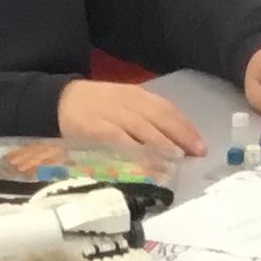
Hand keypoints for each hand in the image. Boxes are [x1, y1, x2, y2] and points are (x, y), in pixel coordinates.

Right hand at [58, 78, 205, 154]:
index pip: (166, 109)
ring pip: (142, 128)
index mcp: (136, 95)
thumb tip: (174, 144)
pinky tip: (148, 164)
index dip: (185, 126)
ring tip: (178, 158)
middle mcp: (127, 102)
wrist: (60, 100)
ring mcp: (111, 115)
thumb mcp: (123, 107)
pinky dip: (135, 152)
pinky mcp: (96, 129)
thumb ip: (145, 121)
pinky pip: (120, 141)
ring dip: (162, 144)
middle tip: (196, 153)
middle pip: (159, 118)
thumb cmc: (96, 109)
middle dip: (180, 135)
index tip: (200, 144)